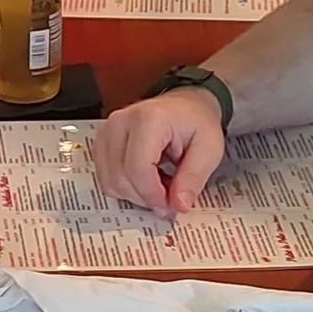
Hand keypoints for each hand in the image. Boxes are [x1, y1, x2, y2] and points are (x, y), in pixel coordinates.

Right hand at [93, 85, 230, 213]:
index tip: (170, 206)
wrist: (185, 105)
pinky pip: (106, 178)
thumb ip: (193, 178)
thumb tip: (178, 205)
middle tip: (170, 198)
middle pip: (120, 178)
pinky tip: (146, 180)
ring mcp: (107, 132)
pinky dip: (126, 187)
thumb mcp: (209, 149)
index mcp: (148, 119)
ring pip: (110, 182)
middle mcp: (121, 123)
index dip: (152, 195)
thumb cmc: (196, 121)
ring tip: (160, 185)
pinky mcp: (103, 143)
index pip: (137, 168)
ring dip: (135, 194)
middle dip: (145, 197)